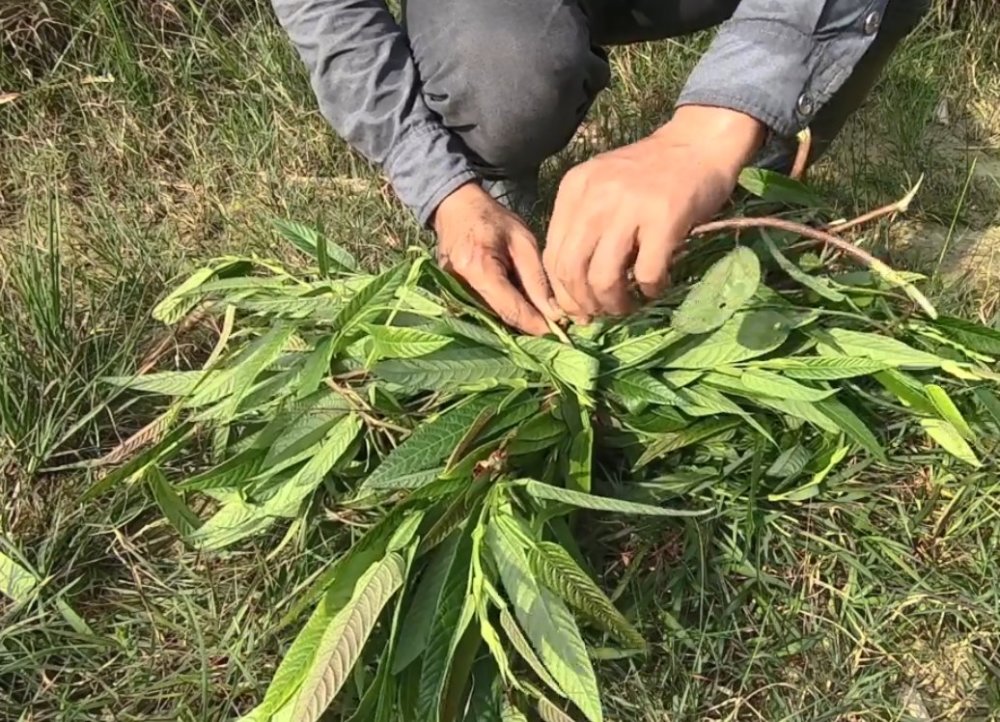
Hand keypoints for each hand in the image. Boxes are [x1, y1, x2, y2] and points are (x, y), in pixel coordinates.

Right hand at [433, 182, 559, 335]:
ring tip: (541, 316)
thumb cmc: (491, 218)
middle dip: (528, 325)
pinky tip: (519, 306)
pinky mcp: (449, 296)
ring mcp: (450, 294)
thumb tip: (554, 314)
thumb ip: (537, 279)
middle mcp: (459, 287)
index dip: (536, 325)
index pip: (511, 310)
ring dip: (516, 321)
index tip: (560, 334)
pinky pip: (482, 311)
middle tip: (554, 327)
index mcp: (479, 269)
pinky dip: (502, 311)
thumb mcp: (522, 241)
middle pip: (501, 319)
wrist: (454, 208)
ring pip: (492, 318)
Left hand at [543, 106, 765, 320]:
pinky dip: (651, 290)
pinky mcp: (664, 218)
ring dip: (614, 304)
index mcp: (574, 189)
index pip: (552, 255)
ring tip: (627, 306)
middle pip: (571, 270)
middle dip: (584, 304)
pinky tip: (657, 287)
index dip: (562, 292)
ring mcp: (629, 206)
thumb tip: (573, 289)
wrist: (699, 142)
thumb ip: (585, 226)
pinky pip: (647, 273)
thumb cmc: (651, 172)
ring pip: (603, 278)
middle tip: (601, 314)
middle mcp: (595, 196)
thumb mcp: (604, 188)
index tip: (578, 308)